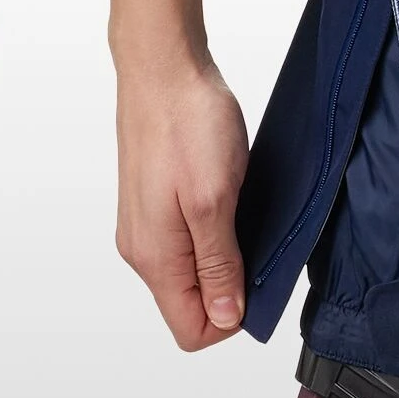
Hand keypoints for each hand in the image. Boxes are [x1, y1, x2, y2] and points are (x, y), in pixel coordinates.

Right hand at [111, 0, 249, 350]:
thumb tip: (224, 318)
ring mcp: (146, 228)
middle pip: (189, 305)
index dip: (230, 320)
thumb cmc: (186, 123)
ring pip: (191, 274)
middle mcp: (143, 250)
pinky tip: (226, 200)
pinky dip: (213, 234)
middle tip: (253, 239)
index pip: (190, 330)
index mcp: (155, 258)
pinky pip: (187, 244)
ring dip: (223, 258)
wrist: (164, 67)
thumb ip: (219, 265)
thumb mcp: (214, 201)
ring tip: (240, 212)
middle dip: (230, 288)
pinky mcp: (154, 205)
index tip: (255, 281)